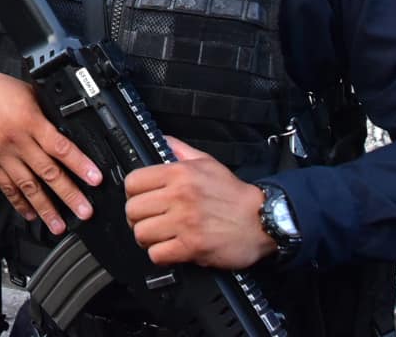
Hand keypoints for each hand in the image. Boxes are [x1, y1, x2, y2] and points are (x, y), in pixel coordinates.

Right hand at [0, 66, 102, 234]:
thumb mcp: (27, 92)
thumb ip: (46, 111)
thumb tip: (68, 127)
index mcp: (29, 120)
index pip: (59, 146)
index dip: (79, 164)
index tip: (95, 179)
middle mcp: (16, 140)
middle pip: (47, 172)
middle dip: (68, 194)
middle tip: (84, 211)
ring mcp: (1, 154)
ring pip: (27, 186)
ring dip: (45, 208)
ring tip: (58, 225)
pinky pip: (6, 187)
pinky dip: (19, 203)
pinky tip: (31, 214)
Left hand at [123, 137, 275, 268]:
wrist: (263, 220)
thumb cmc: (235, 195)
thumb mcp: (207, 162)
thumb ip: (180, 150)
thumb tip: (161, 140)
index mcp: (179, 174)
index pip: (133, 182)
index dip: (133, 193)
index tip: (140, 198)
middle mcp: (179, 196)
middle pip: (133, 210)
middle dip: (138, 218)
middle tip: (148, 220)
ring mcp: (185, 222)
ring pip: (141, 233)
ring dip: (147, 238)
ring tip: (158, 236)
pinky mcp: (192, 246)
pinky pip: (158, 254)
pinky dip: (160, 255)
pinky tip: (169, 249)